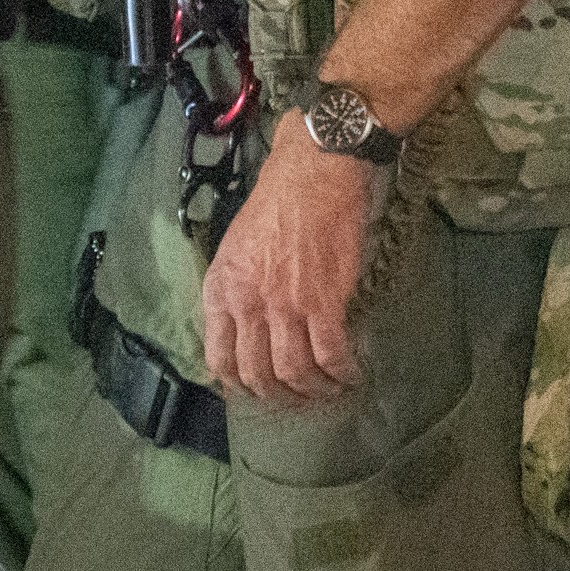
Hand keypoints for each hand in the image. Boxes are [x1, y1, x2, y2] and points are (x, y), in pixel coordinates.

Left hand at [200, 134, 379, 408]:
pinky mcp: (324, 302)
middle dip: (278, 394)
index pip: (219, 359)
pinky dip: (342, 372)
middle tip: (297, 394)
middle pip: (258, 374)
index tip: (257, 389)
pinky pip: (331, 354)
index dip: (239, 384)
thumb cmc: (274, 204)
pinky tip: (350, 374)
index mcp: (221, 291)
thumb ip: (235, 291)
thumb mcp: (234, 249)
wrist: (311, 176)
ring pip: (294, 372)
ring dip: (312, 389)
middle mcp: (248, 304)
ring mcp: (286, 306)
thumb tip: (245, 330)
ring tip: (326, 389)